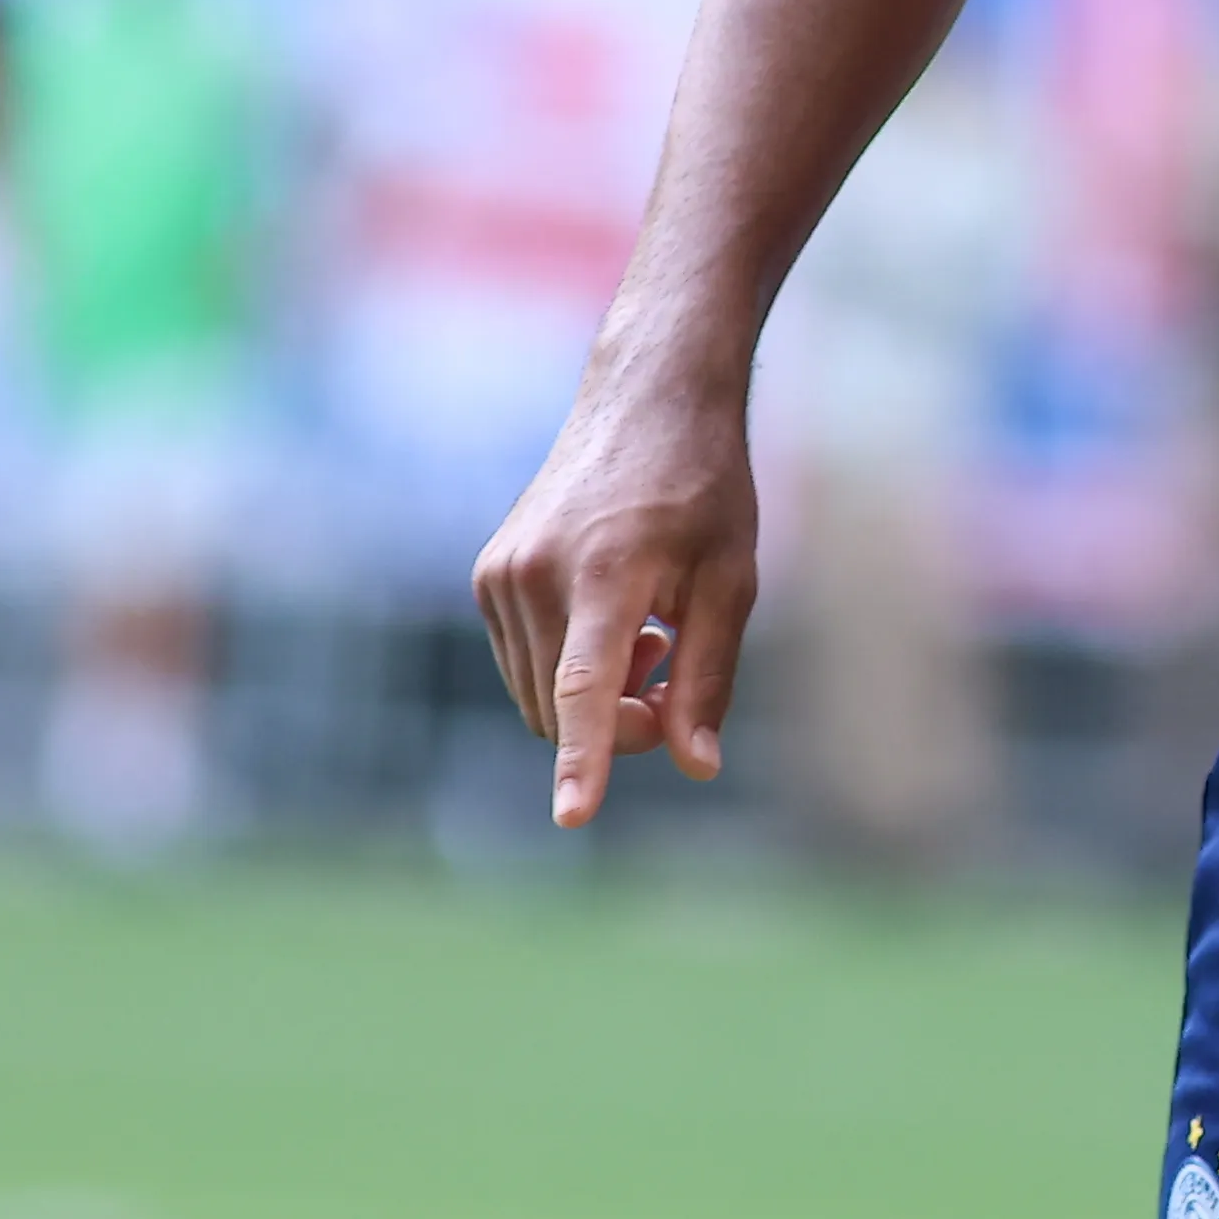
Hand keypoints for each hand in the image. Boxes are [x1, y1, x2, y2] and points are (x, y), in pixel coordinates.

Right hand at [470, 350, 761, 829]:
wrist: (647, 400)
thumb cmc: (704, 488)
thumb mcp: (731, 580)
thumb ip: (708, 678)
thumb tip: (696, 766)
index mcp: (606, 572)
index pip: (587, 686)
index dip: (587, 758)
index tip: (574, 818)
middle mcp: (536, 573)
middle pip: (566, 712)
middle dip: (622, 724)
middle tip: (677, 678)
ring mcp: (500, 574)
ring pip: (540, 698)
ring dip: (596, 696)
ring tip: (652, 633)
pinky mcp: (487, 575)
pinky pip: (524, 663)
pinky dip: (568, 668)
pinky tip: (616, 618)